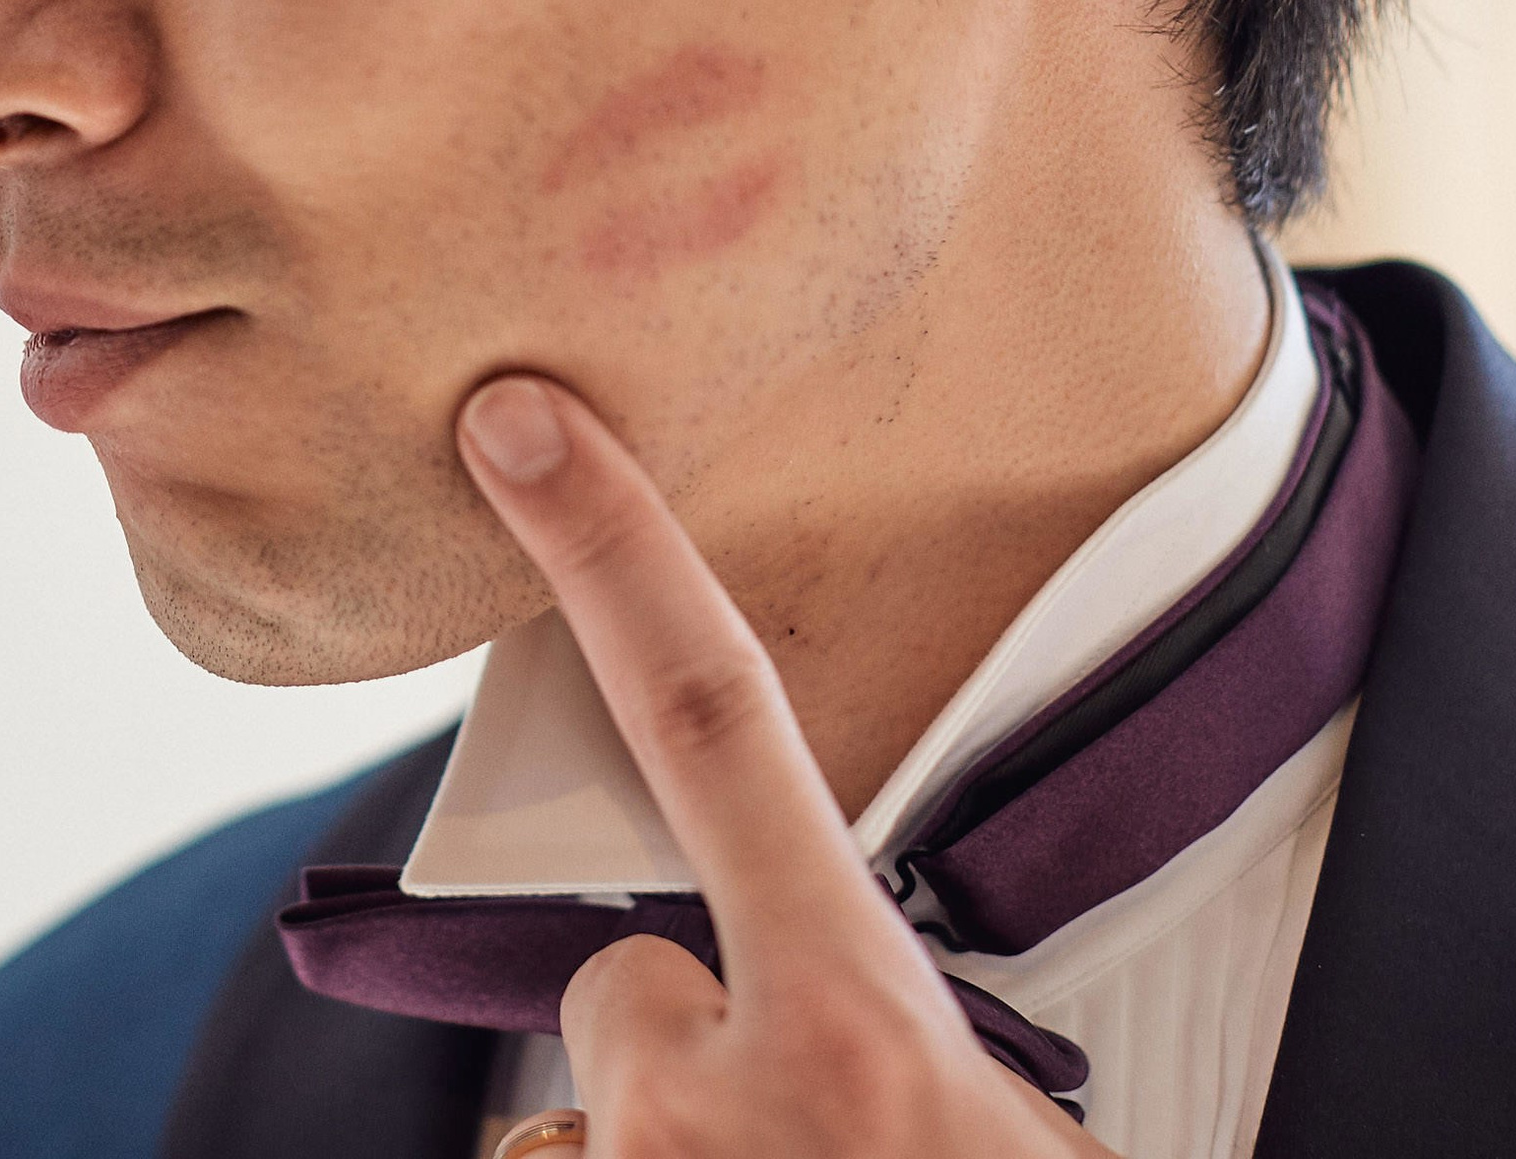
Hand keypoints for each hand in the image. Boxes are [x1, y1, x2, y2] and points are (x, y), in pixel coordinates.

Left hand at [456, 374, 1115, 1158]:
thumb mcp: (999, 1117)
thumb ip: (892, 1021)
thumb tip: (842, 1013)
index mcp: (854, 1026)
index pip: (712, 728)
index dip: (610, 561)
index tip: (517, 428)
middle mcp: (714, 1104)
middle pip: (627, 982)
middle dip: (695, 1028)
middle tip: (821, 1128)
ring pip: (616, 1096)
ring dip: (697, 1140)